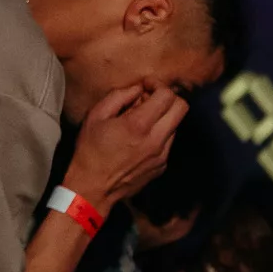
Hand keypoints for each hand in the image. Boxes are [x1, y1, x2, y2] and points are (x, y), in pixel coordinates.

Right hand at [65, 81, 188, 214]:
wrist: (94, 187)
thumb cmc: (91, 149)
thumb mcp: (97, 114)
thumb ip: (120, 95)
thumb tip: (139, 88)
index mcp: (139, 125)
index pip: (167, 96)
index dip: (158, 85)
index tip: (145, 86)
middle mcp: (156, 141)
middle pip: (181, 109)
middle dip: (167, 98)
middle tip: (148, 100)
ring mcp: (161, 156)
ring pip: (176, 125)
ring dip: (163, 117)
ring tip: (140, 121)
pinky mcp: (161, 166)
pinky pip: (169, 142)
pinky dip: (159, 134)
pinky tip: (140, 138)